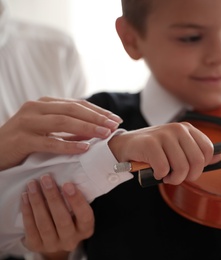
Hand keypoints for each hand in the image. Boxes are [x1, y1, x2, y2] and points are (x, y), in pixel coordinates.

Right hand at [0, 96, 122, 169]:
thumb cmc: (24, 141)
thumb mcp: (47, 130)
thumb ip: (68, 127)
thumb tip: (96, 130)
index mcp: (44, 104)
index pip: (77, 104)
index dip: (98, 111)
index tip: (116, 119)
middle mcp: (35, 108)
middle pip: (72, 110)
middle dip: (96, 118)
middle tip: (114, 125)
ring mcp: (27, 122)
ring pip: (63, 122)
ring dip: (86, 128)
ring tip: (104, 135)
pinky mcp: (21, 139)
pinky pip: (49, 142)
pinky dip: (68, 144)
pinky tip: (84, 148)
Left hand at [21, 174, 93, 257]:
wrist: (55, 239)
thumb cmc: (69, 217)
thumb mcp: (78, 211)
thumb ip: (76, 199)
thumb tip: (73, 173)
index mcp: (85, 229)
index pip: (85, 216)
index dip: (76, 200)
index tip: (68, 184)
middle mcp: (71, 240)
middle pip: (62, 220)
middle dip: (53, 197)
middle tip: (46, 178)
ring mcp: (53, 244)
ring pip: (44, 223)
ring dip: (37, 202)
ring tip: (33, 184)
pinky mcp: (36, 245)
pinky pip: (31, 228)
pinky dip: (27, 210)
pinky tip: (25, 196)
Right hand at [108, 122, 220, 184]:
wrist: (126, 145)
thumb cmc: (154, 149)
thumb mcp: (178, 148)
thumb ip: (197, 152)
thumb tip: (220, 156)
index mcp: (187, 129)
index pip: (208, 150)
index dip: (201, 166)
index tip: (190, 170)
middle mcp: (177, 129)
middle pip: (197, 161)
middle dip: (188, 176)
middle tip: (177, 177)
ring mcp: (164, 135)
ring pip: (181, 167)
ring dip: (173, 178)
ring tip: (166, 175)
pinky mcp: (150, 144)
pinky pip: (164, 168)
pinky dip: (160, 175)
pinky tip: (155, 171)